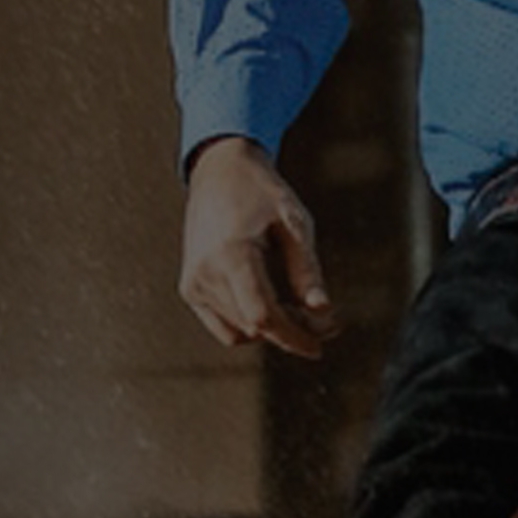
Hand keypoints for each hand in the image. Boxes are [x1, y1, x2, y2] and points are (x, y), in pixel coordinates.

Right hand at [178, 136, 339, 355]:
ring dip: (273, 330)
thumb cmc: (261, 193)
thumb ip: (307, 270)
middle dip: (293, 332)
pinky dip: (250, 325)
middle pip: (255, 327)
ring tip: (302, 309)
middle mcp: (205, 273)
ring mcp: (193, 283)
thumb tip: (323, 311)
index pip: (263, 316)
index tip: (320, 345)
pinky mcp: (190, 288)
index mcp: (232, 254)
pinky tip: (275, 307)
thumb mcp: (294, 223)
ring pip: (240, 332)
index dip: (294, 337)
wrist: (219, 172)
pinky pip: (225, 326)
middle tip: (327, 323)